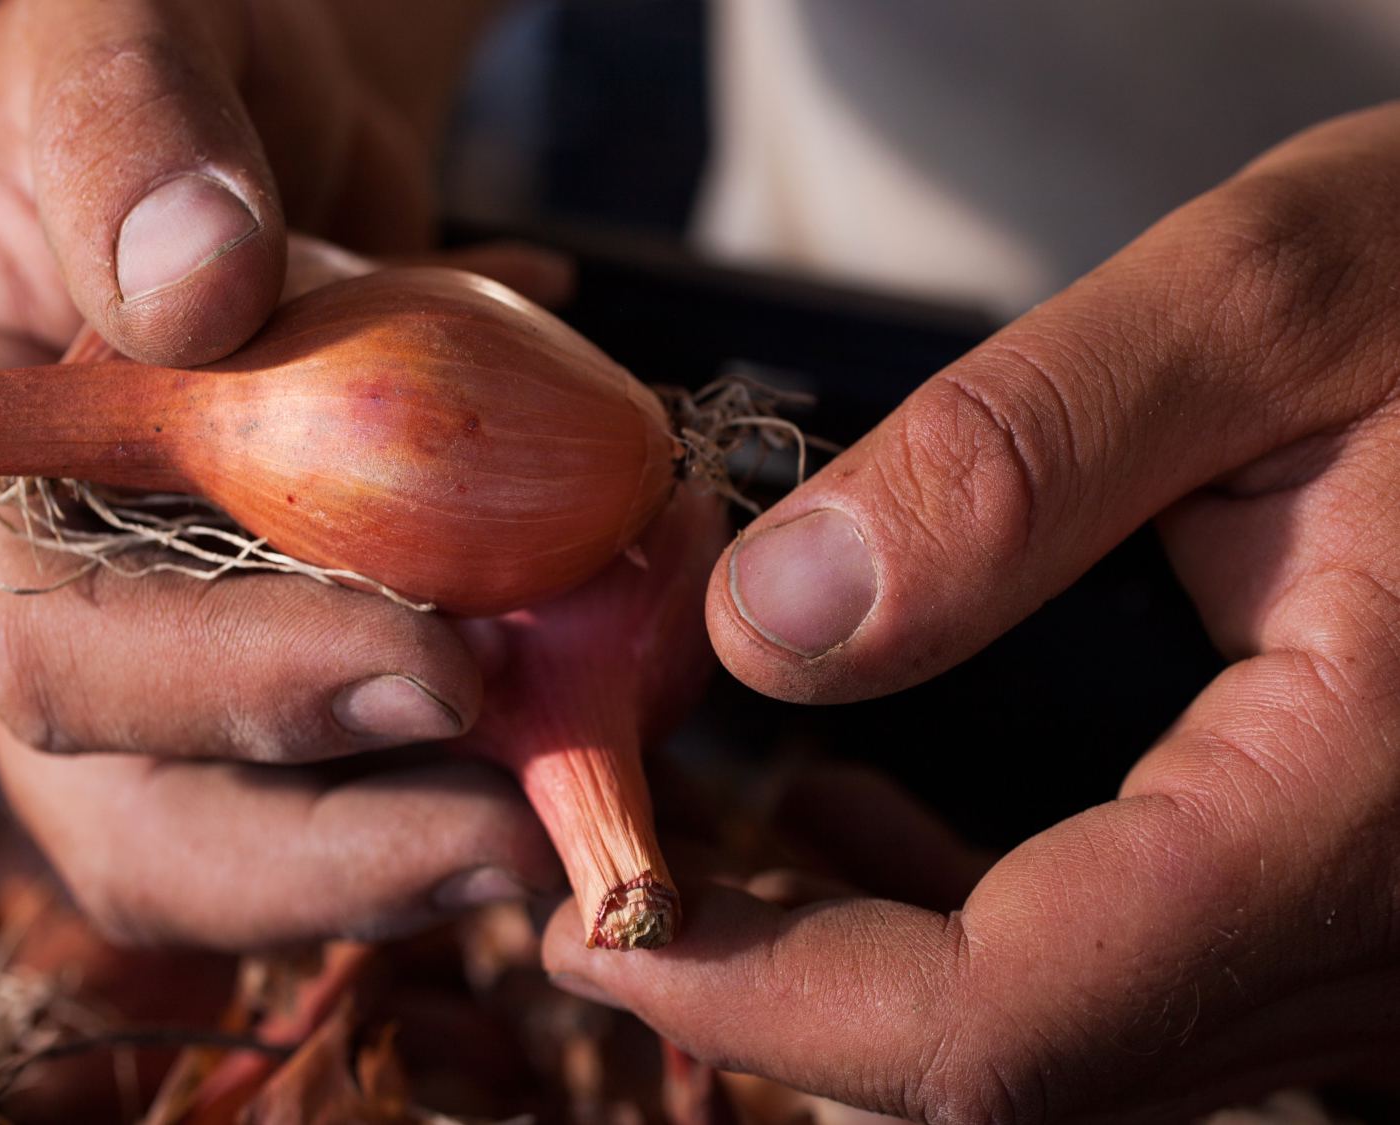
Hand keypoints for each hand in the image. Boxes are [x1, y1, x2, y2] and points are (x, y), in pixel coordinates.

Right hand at [0, 0, 573, 946]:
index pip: (68, 659)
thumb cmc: (186, 69)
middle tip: (517, 834)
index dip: (242, 694)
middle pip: (169, 814)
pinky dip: (520, 736)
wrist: (288, 116)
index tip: (435, 673)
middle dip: (345, 850)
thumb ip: (129, 135)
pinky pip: (414, 743)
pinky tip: (616, 683)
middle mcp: (88, 604)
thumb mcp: (126, 41)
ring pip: (297, 815)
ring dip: (445, 830)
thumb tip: (193, 292)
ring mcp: (220, 638)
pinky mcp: (341, 636)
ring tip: (584, 791)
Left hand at [546, 105, 1399, 1120]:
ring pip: (1076, 1049)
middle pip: (1026, 1066)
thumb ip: (1010, 466)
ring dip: (860, 972)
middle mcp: (1393, 936)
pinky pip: (1137, 990)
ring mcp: (1390, 949)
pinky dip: (965, 938)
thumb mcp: (1266, 307)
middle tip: (625, 859)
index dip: (766, 1000)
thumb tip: (766, 627)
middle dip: (781, 988)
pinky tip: (862, 831)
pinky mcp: (1365, 903)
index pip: (1009, 1023)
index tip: (595, 919)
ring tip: (712, 838)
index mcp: (1360, 803)